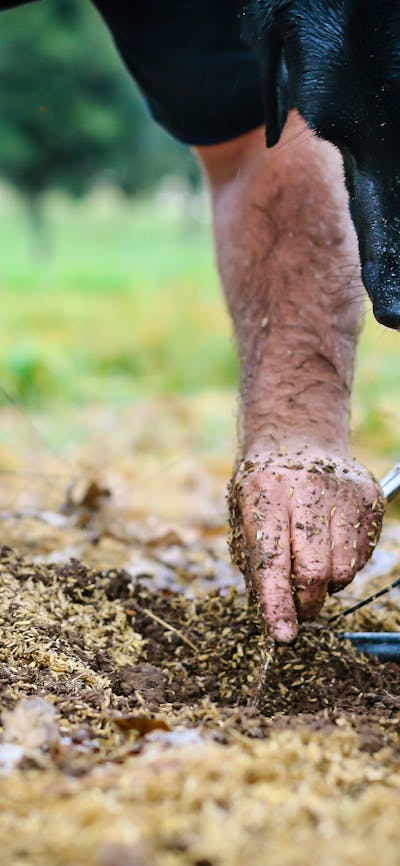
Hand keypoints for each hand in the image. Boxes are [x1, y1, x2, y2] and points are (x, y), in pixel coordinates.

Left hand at [228, 448, 383, 642]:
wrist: (299, 437)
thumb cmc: (265, 487)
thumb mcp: (243, 514)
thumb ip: (256, 564)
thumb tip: (275, 619)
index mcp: (265, 491)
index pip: (272, 560)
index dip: (278, 603)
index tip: (283, 634)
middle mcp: (308, 489)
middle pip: (315, 571)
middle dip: (306, 601)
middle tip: (299, 606)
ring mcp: (345, 492)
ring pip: (344, 570)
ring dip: (327, 584)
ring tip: (312, 564)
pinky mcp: (371, 498)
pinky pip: (362, 557)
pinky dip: (345, 564)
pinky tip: (330, 543)